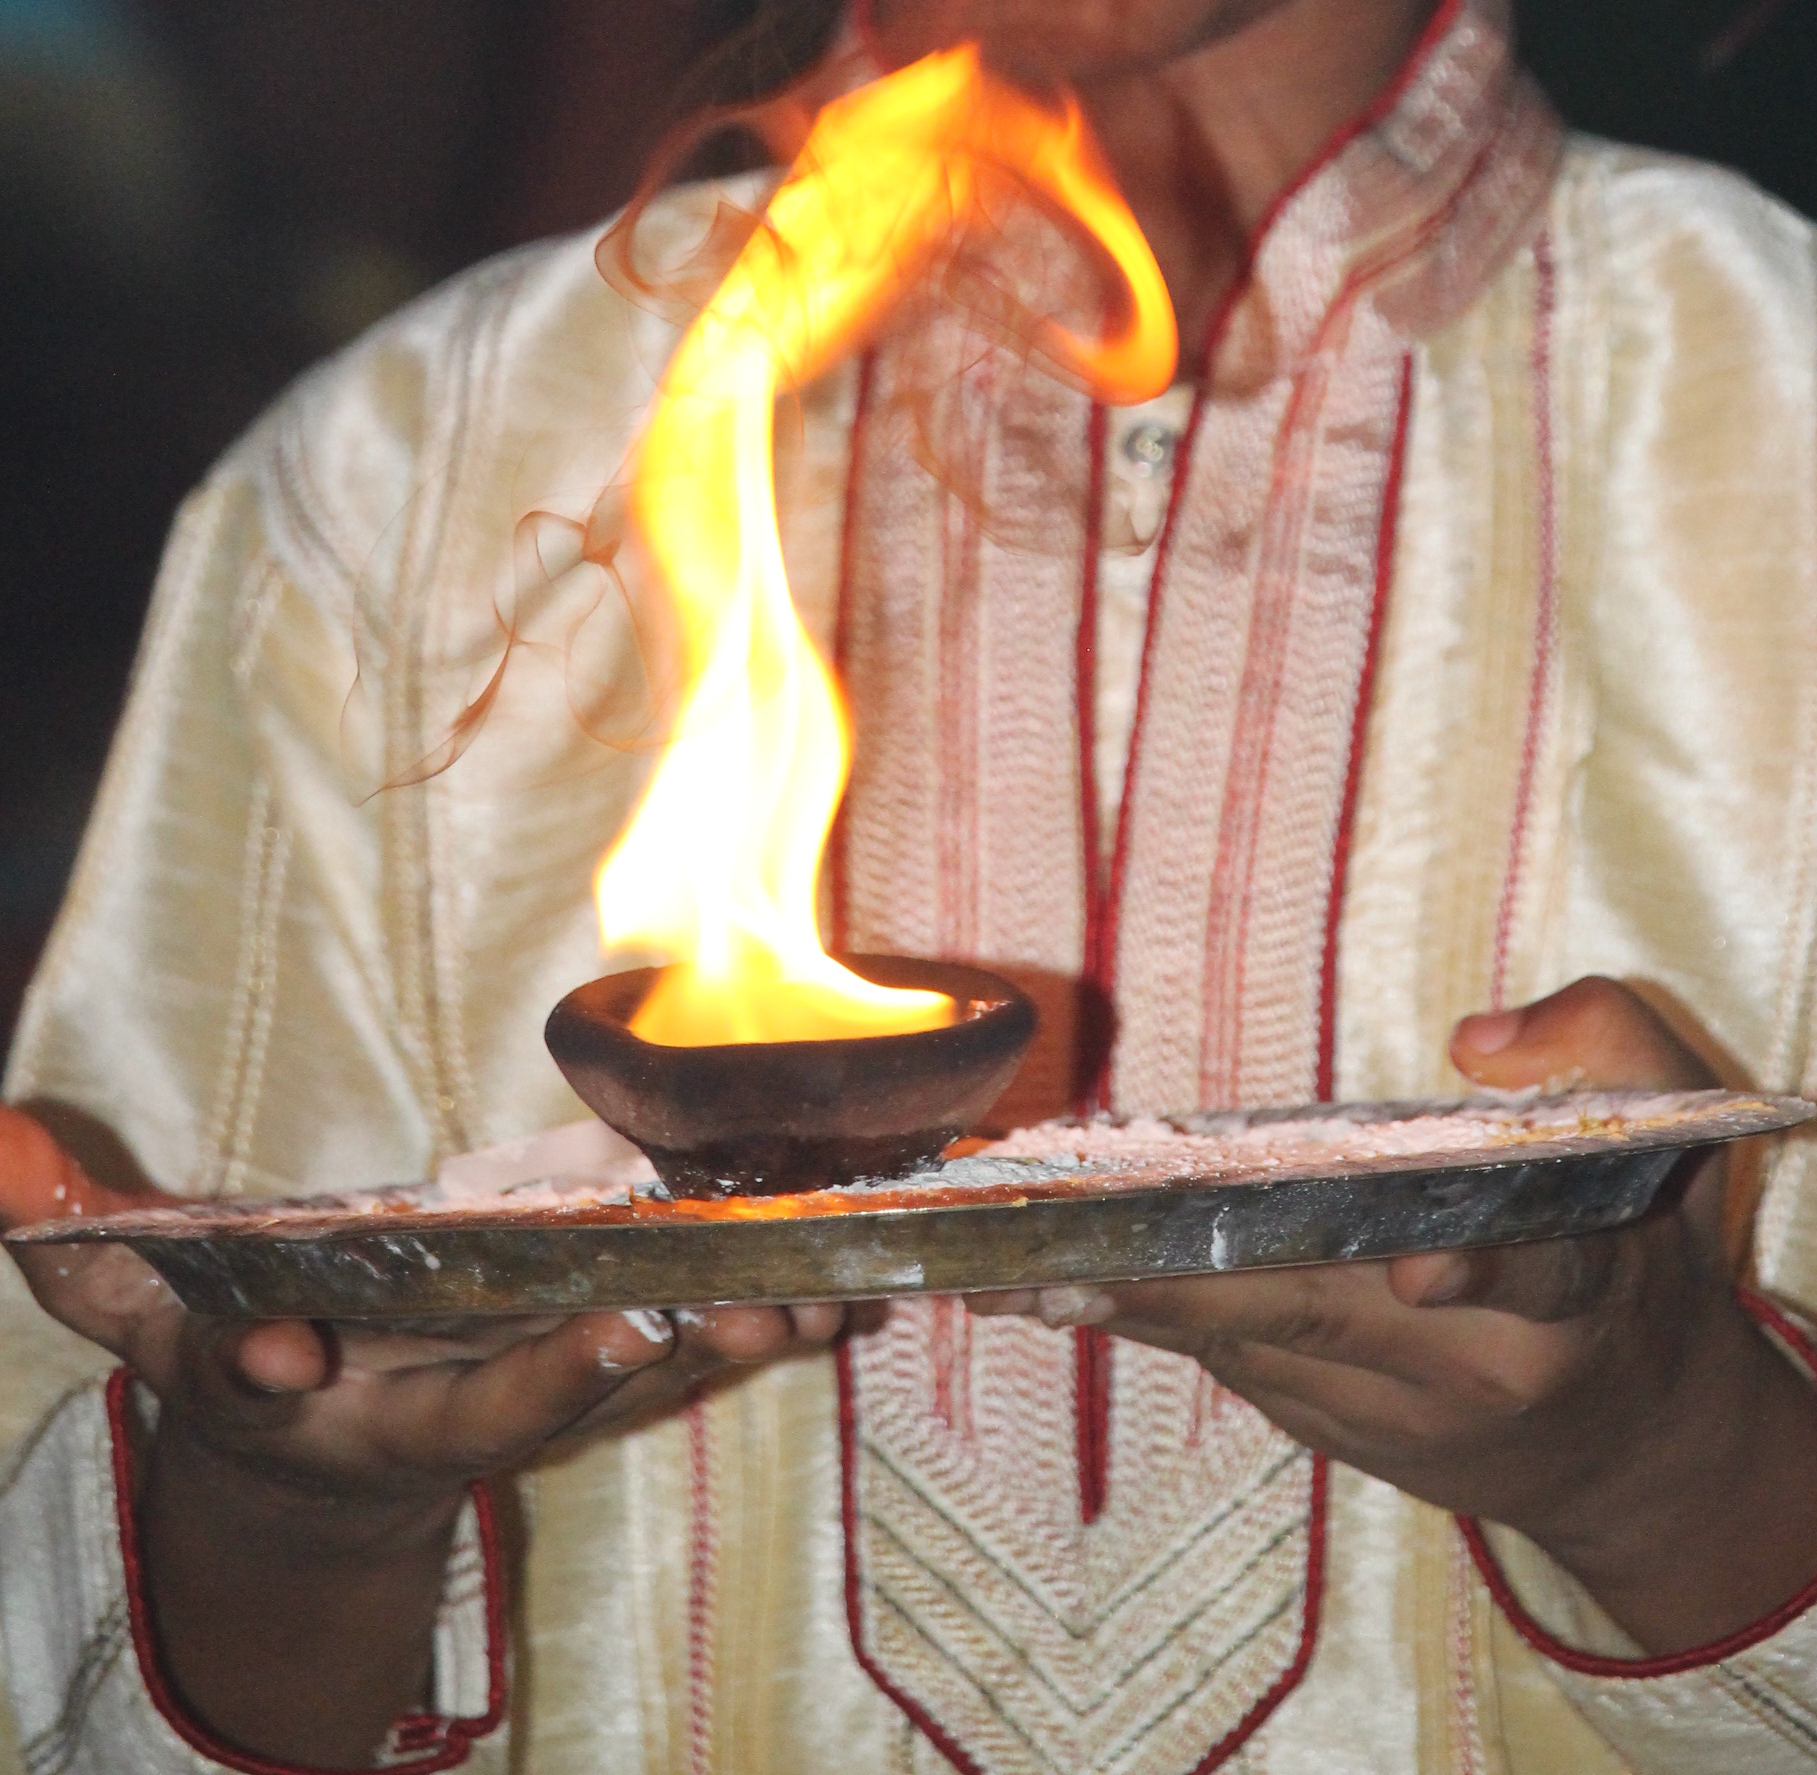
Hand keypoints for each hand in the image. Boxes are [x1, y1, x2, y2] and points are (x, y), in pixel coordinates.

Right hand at [1, 1105, 855, 1768]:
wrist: (317, 1463)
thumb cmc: (231, 1350)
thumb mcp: (141, 1314)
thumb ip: (74, 1252)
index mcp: (336, 1402)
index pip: (335, 1384)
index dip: (332, 1361)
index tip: (335, 1345)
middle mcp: (448, 1409)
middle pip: (541, 1395)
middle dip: (612, 1362)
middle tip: (680, 1316)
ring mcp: (532, 1389)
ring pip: (643, 1373)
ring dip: (724, 1339)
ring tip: (799, 1295)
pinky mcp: (600, 1360)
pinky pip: (695, 1343)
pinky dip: (764, 1315)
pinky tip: (840, 1279)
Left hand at [968, 982, 1816, 1656]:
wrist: (1638, 1453)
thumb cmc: (1646, 1253)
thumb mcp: (1678, 1128)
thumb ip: (1610, 1040)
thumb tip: (1475, 1040)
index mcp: (1580, 1291)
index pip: (1535, 1272)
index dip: (1477, 1267)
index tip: (1418, 1271)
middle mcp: (1475, 1369)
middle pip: (1326, 1319)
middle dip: (1193, 1287)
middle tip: (1070, 1254)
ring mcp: (1396, 1417)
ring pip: (1252, 1347)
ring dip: (1131, 1303)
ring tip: (1010, 1260)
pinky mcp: (1336, 1433)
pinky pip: (1234, 1363)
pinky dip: (1150, 1315)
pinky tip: (1052, 1278)